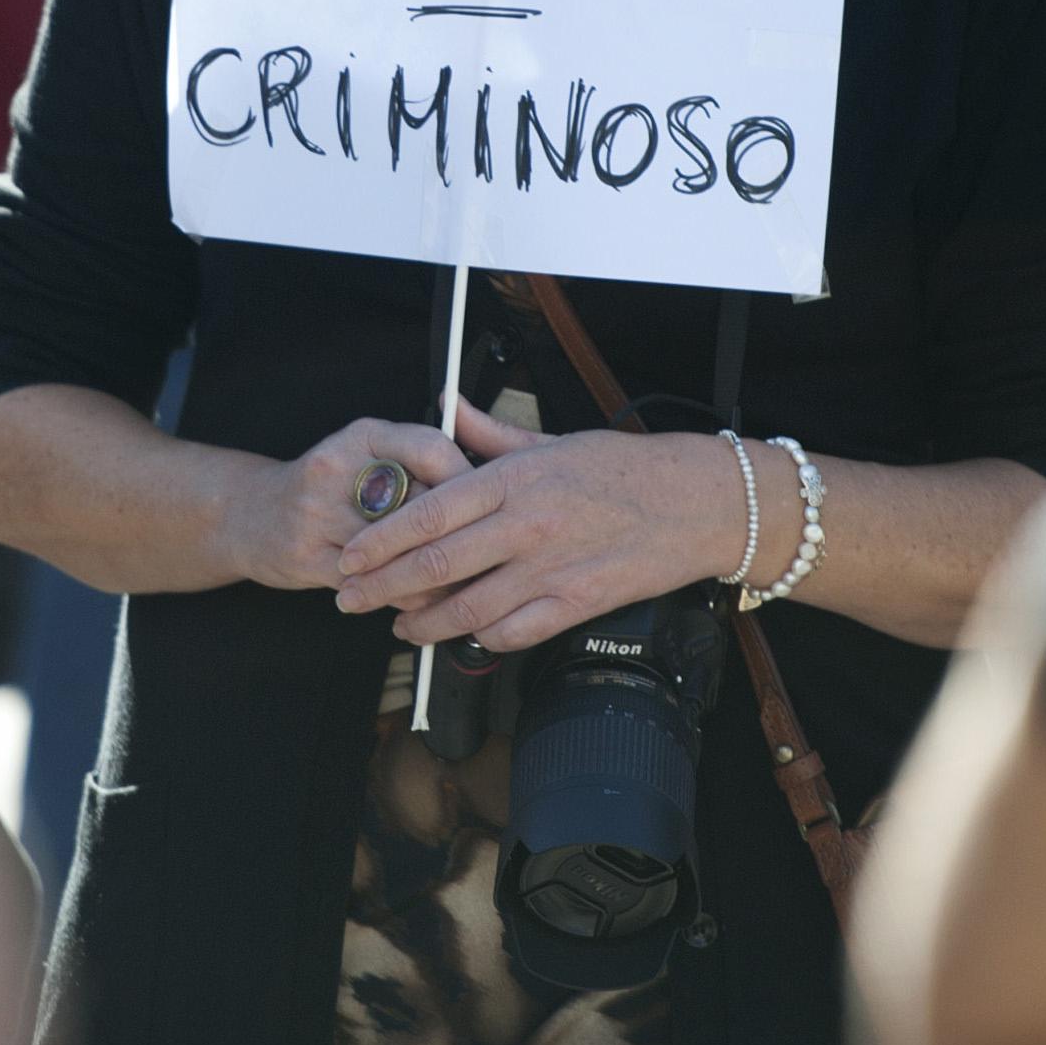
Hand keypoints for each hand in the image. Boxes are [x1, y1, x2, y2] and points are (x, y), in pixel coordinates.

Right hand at [221, 414, 473, 594]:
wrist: (248, 515)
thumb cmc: (324, 488)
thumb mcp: (366, 456)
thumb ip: (417, 464)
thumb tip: (487, 487)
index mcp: (362, 436)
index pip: (429, 446)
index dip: (467, 477)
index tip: (490, 502)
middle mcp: (338, 465)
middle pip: (416, 501)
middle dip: (458, 534)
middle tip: (491, 554)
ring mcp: (317, 510)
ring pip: (396, 548)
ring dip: (437, 574)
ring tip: (467, 584)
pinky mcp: (306, 553)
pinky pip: (371, 580)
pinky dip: (402, 595)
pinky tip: (422, 601)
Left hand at [332, 400, 748, 651]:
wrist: (695, 504)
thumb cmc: (624, 469)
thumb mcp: (552, 440)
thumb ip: (490, 433)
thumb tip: (447, 406)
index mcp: (515, 479)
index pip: (429, 511)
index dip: (381, 539)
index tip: (349, 554)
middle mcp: (527, 526)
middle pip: (436, 564)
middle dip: (382, 586)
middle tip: (349, 599)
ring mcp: (551, 570)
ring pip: (468, 608)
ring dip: (423, 623)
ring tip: (398, 626)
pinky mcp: (577, 605)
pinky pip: (513, 633)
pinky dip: (479, 638)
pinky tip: (462, 634)